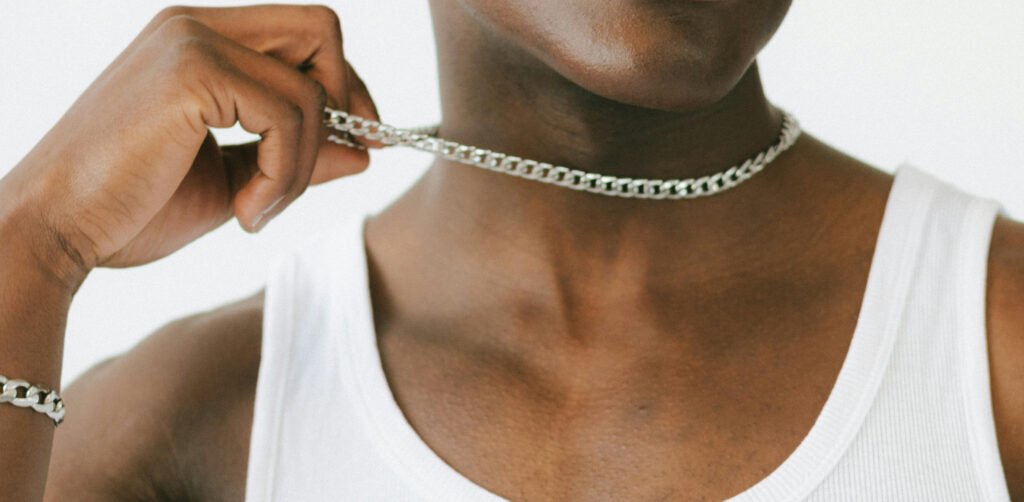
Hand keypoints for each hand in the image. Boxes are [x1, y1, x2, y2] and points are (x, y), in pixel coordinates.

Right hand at [0, 5, 377, 280]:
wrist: (53, 231)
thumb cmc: (130, 209)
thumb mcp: (236, 183)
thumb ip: (297, 159)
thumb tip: (365, 153)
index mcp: (200, 42)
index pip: (306, 33)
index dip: (346, 82)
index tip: (364, 136)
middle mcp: (196, 27)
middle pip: (323, 30)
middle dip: (348, 100)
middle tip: (338, 160)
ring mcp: (191, 42)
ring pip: (311, 89)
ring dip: (304, 165)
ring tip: (258, 209)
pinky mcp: (191, 73)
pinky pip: (289, 117)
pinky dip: (286, 173)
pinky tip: (247, 212)